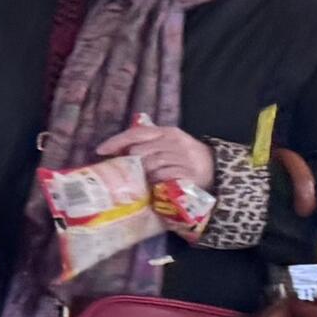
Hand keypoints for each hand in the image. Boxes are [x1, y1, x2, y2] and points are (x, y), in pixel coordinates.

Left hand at [97, 119, 214, 195]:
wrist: (216, 168)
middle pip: (140, 151)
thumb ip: (146, 144)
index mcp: (167, 132)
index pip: (136, 133)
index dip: (116, 141)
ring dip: (143, 174)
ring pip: (150, 165)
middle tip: (127, 172)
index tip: (100, 151)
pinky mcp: (188, 173)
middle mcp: (174, 142)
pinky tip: (156, 184)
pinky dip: (156, 182)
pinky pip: (162, 177)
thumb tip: (114, 152)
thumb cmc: (183, 157)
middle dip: (130, 163)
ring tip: (145, 179)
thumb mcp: (167, 144)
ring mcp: (182, 157)